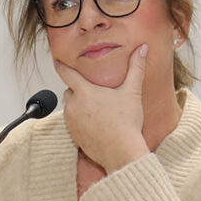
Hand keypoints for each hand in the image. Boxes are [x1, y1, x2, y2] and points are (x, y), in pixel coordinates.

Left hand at [54, 45, 150, 171]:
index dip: (61, 65)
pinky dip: (81, 119)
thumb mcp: (132, 92)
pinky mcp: (73, 134)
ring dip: (79, 104)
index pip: (66, 73)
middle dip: (79, 89)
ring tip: (98, 108)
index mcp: (84, 92)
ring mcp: (71, 121)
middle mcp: (74, 105)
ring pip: (71, 106)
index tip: (57, 61)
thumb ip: (136, 68)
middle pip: (69, 90)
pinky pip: (73, 122)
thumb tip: (143, 48)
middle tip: (95, 91)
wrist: (122, 152)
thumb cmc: (127, 123)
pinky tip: (96, 122)